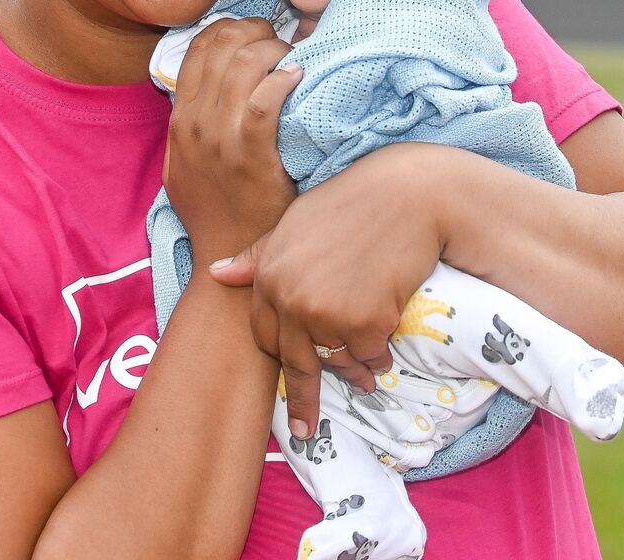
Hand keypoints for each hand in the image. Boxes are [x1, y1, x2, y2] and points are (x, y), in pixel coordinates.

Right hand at [165, 17, 300, 265]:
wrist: (224, 252)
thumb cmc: (212, 209)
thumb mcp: (181, 162)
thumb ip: (189, 124)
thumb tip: (207, 89)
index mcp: (180, 118)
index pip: (198, 46)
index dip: (230, 27)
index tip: (254, 34)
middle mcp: (195, 122)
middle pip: (223, 45)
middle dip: (256, 31)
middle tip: (279, 42)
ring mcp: (220, 138)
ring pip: (244, 65)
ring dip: (274, 51)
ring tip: (292, 60)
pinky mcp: (250, 155)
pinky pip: (263, 102)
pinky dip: (281, 81)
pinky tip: (297, 78)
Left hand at [209, 144, 448, 438]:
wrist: (405, 196)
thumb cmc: (351, 205)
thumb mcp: (294, 223)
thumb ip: (258, 255)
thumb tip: (218, 274)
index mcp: (269, 275)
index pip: (264, 334)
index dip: (279, 357)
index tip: (285, 383)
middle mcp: (291, 300)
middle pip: (295, 362)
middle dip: (304, 396)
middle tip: (307, 427)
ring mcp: (326, 314)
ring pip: (336, 361)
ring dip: (352, 370)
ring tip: (367, 375)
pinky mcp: (364, 324)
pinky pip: (369, 356)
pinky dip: (379, 356)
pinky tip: (386, 345)